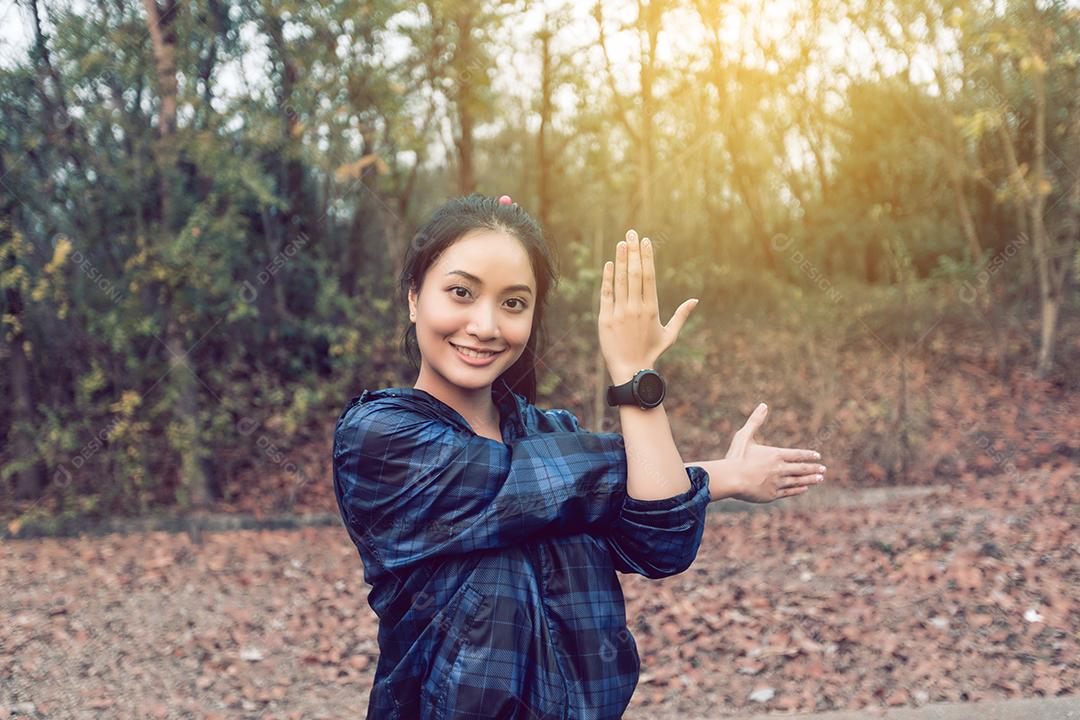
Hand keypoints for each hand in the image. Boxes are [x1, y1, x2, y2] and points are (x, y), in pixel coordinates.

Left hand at [598, 229, 698, 384]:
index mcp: (651, 309)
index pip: (649, 276)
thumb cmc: (651, 352)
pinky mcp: (605, 319)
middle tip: (632, 233)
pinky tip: (609, 264)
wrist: (630, 370)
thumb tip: (696, 300)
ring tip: (621, 242)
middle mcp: (636, 308)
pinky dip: (607, 278)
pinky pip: (606, 294)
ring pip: (620, 281)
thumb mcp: (670, 334)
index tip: (645, 241)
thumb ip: (682, 316)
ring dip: (620, 259)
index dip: (646, 257)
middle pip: (634, 273)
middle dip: (633, 251)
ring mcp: (619, 313)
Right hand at [725, 403, 824, 502]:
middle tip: (823, 469)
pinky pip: (789, 491)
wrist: (731, 478)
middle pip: (801, 468)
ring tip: (819, 479)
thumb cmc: (736, 456)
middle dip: (813, 468)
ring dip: (810, 479)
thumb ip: (755, 421)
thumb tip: (763, 405)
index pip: (797, 454)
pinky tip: (804, 489)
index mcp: (775, 454)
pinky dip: (798, 490)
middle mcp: (780, 468)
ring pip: (798, 480)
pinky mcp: (772, 494)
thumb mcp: (744, 435)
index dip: (808, 455)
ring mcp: (777, 482)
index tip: (817, 456)